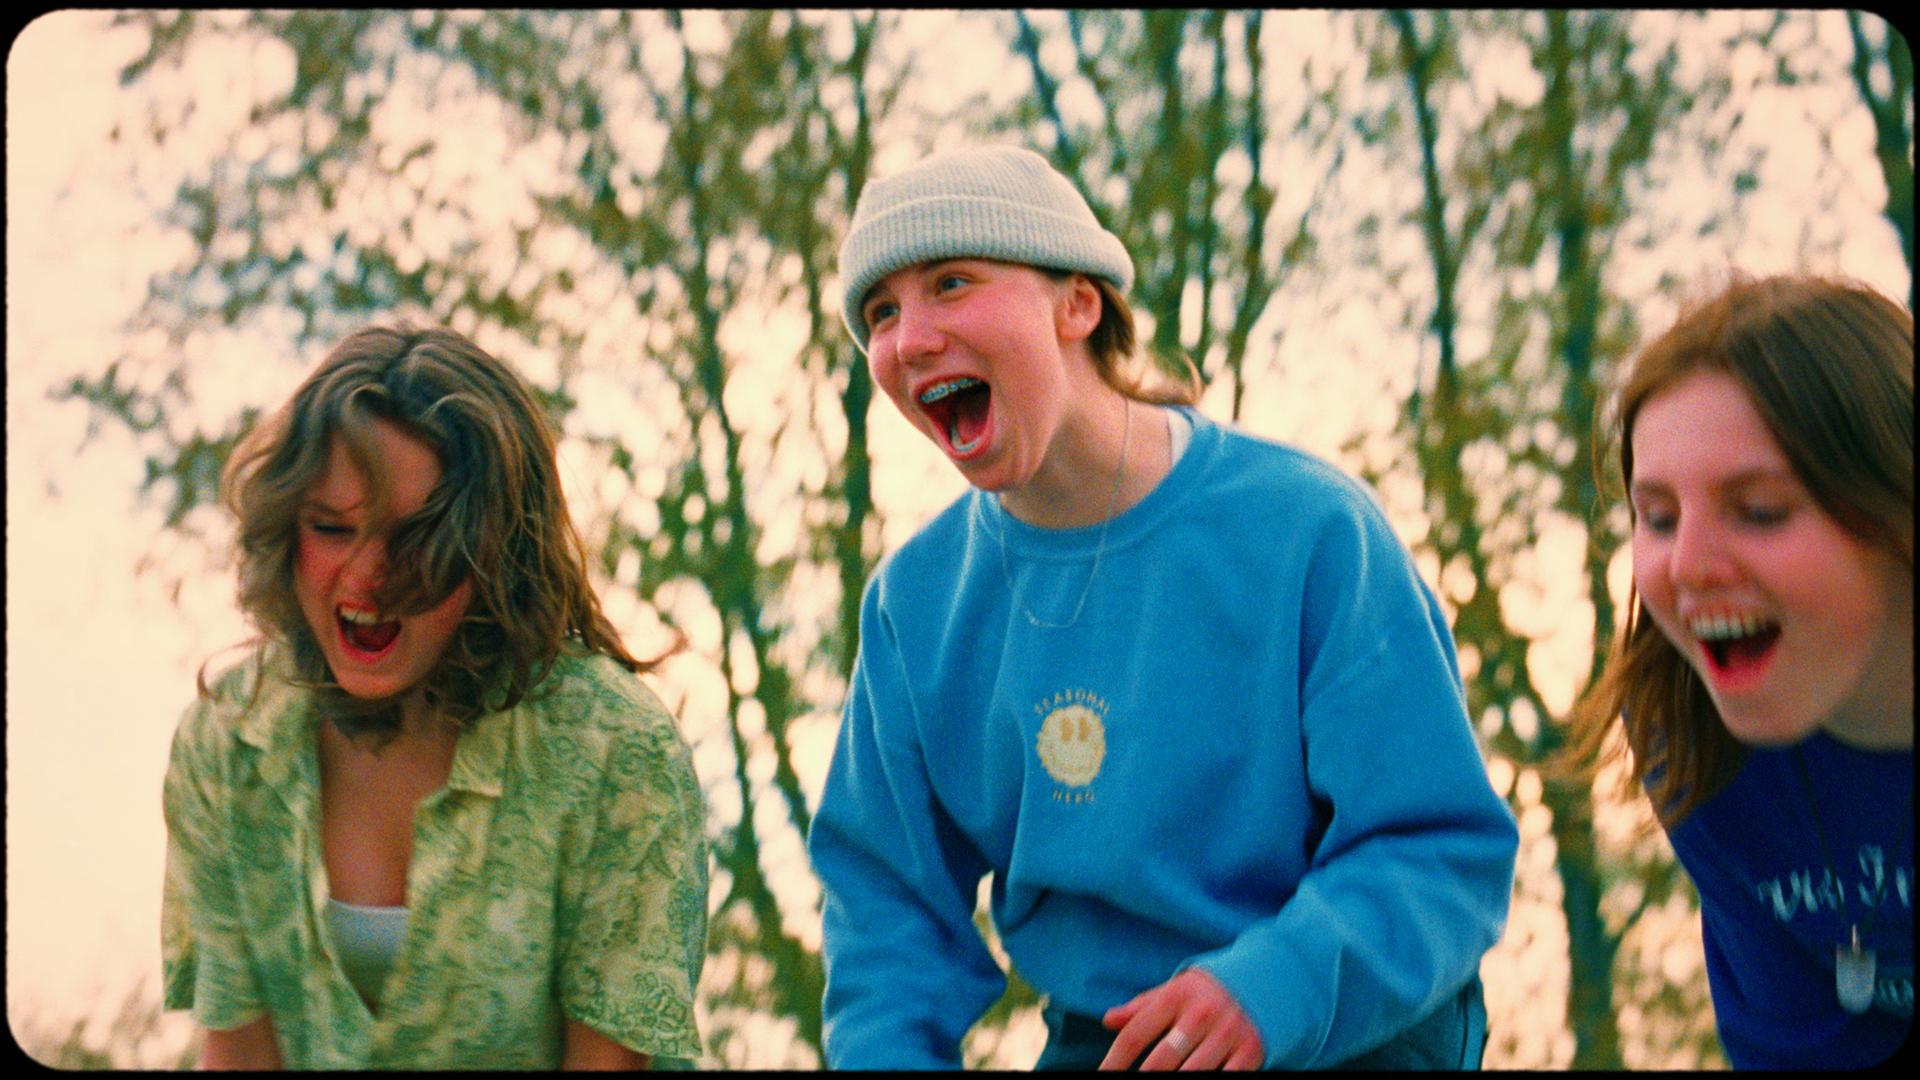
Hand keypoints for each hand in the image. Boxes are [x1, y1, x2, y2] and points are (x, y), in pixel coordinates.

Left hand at [1099, 967, 1264, 1069]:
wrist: (1265, 978)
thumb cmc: (1207, 991)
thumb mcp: (1174, 989)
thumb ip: (1142, 1007)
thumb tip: (1108, 1020)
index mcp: (1176, 996)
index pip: (1135, 1035)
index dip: (1114, 1061)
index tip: (1103, 1075)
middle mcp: (1201, 1014)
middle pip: (1160, 1061)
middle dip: (1142, 1078)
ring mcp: (1227, 1034)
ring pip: (1191, 1074)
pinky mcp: (1250, 1051)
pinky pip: (1225, 1078)